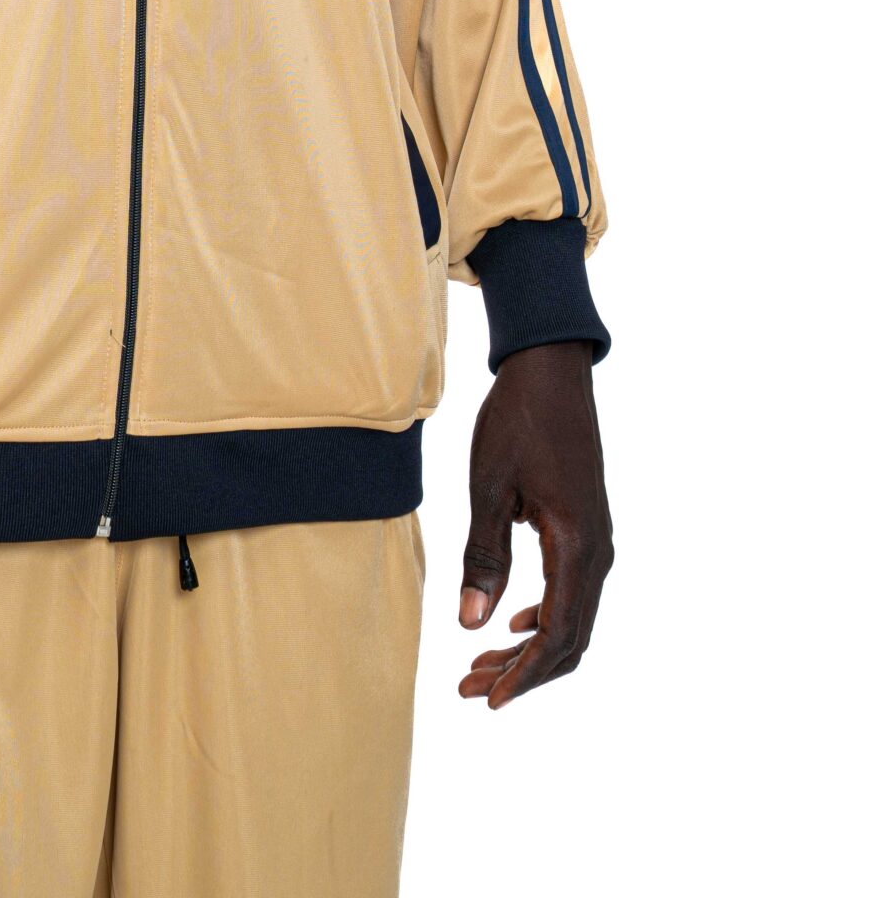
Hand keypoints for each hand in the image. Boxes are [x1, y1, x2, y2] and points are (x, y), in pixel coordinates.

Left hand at [458, 339, 612, 706]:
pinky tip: (512, 620)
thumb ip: (483, 556)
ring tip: (481, 664)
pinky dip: (544, 618)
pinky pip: (574, 592)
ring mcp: (598, 541)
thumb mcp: (489, 486)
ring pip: (572, 618)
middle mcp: (598, 552)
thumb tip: (472, 625)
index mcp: (576, 545)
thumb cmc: (517, 420)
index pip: (555, 635)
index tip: (488, 700)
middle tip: (471, 690)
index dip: (523, 675)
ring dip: (530, 647)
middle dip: (522, 671)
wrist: (552, 370)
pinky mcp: (589, 529)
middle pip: (568, 639)